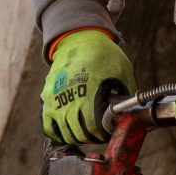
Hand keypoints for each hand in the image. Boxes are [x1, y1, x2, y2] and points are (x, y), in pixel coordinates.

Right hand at [41, 28, 134, 145]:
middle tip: (99, 131)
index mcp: (89, 94)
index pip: (94, 128)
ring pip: (65, 133)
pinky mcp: (46, 98)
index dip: (103, 133)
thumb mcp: (122, 72)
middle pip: (79, 134)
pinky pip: (48, 126)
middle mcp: (69, 99)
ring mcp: (55, 100)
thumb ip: (124, 94)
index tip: (108, 130)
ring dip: (76, 136)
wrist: (78, 38)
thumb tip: (128, 113)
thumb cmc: (102, 55)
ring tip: (85, 129)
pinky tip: (68, 129)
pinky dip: (58, 132)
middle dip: (92, 136)